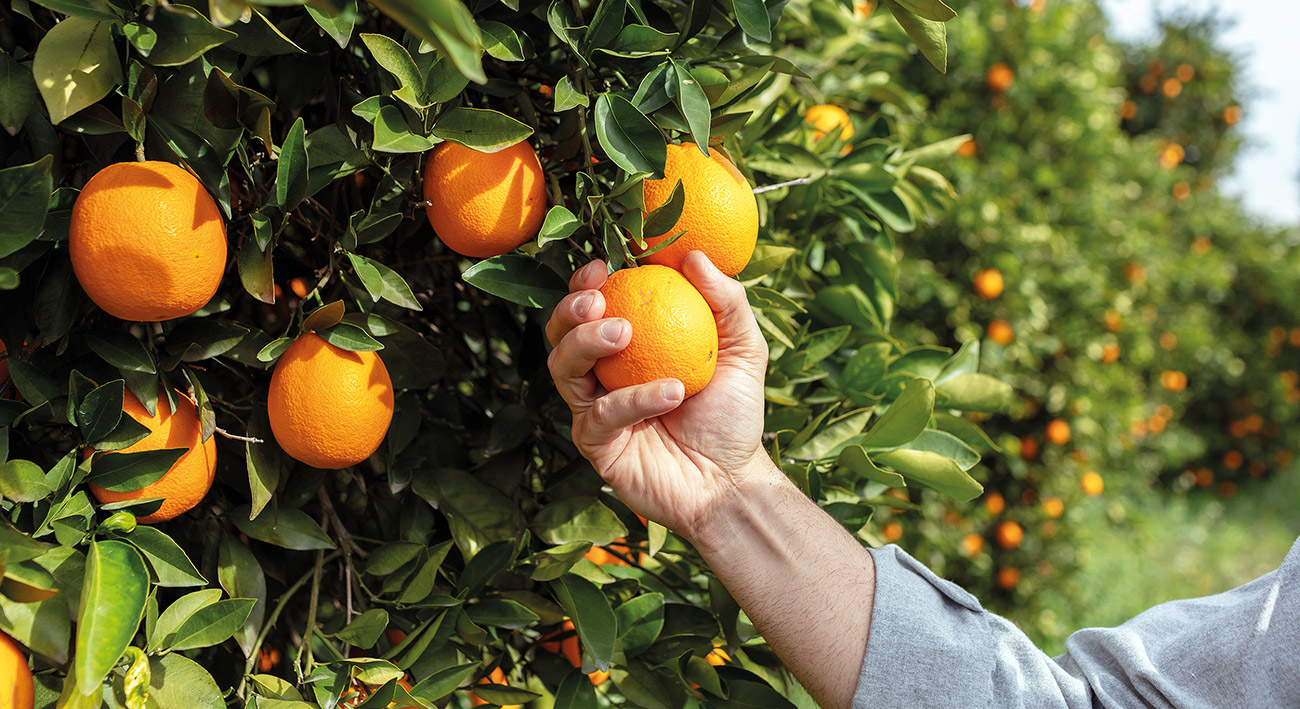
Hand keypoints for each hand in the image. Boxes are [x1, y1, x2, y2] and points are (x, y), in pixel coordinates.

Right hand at [546, 251, 773, 538]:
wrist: (731, 481)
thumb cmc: (733, 413)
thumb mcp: (743, 348)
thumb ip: (726, 301)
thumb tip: (694, 256)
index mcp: (627, 349)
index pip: (592, 308)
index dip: (586, 283)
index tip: (604, 266)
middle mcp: (602, 377)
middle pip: (561, 335)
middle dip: (569, 310)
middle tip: (598, 300)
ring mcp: (594, 411)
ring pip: (563, 370)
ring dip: (588, 344)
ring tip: (625, 333)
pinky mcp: (596, 446)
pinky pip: (599, 416)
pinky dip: (633, 399)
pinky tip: (671, 391)